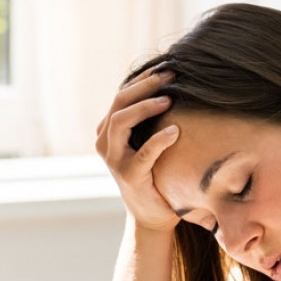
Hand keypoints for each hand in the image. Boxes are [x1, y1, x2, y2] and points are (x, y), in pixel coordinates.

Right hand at [95, 69, 182, 231]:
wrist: (152, 214)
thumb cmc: (155, 172)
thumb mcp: (146, 141)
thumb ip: (148, 120)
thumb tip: (172, 85)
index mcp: (108, 131)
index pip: (121, 96)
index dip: (142, 80)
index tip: (166, 66)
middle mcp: (105, 142)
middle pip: (118, 103)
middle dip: (144, 86)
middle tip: (170, 75)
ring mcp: (114, 160)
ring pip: (121, 122)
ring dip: (145, 107)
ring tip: (169, 99)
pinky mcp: (129, 176)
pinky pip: (143, 153)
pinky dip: (158, 140)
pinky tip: (175, 131)